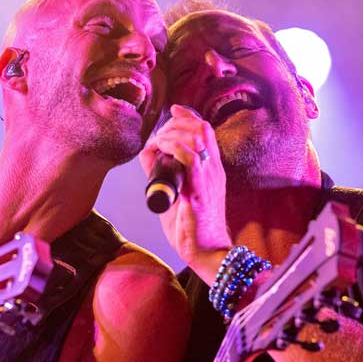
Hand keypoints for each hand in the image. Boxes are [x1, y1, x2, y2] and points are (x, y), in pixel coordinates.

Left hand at [138, 104, 231, 273]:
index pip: (204, 130)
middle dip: (176, 123)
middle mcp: (213, 169)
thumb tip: (148, 153)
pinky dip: (174, 147)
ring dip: (172, 133)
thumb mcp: (177, 193)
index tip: (173, 110)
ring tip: (159, 143)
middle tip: (159, 135)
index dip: (188, 115)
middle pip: (200, 128)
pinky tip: (163, 149)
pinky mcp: (199, 191)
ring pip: (195, 137)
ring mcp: (208, 178)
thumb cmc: (192, 227)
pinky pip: (190, 158)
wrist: (207, 251)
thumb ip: (163, 172)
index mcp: (211, 169)